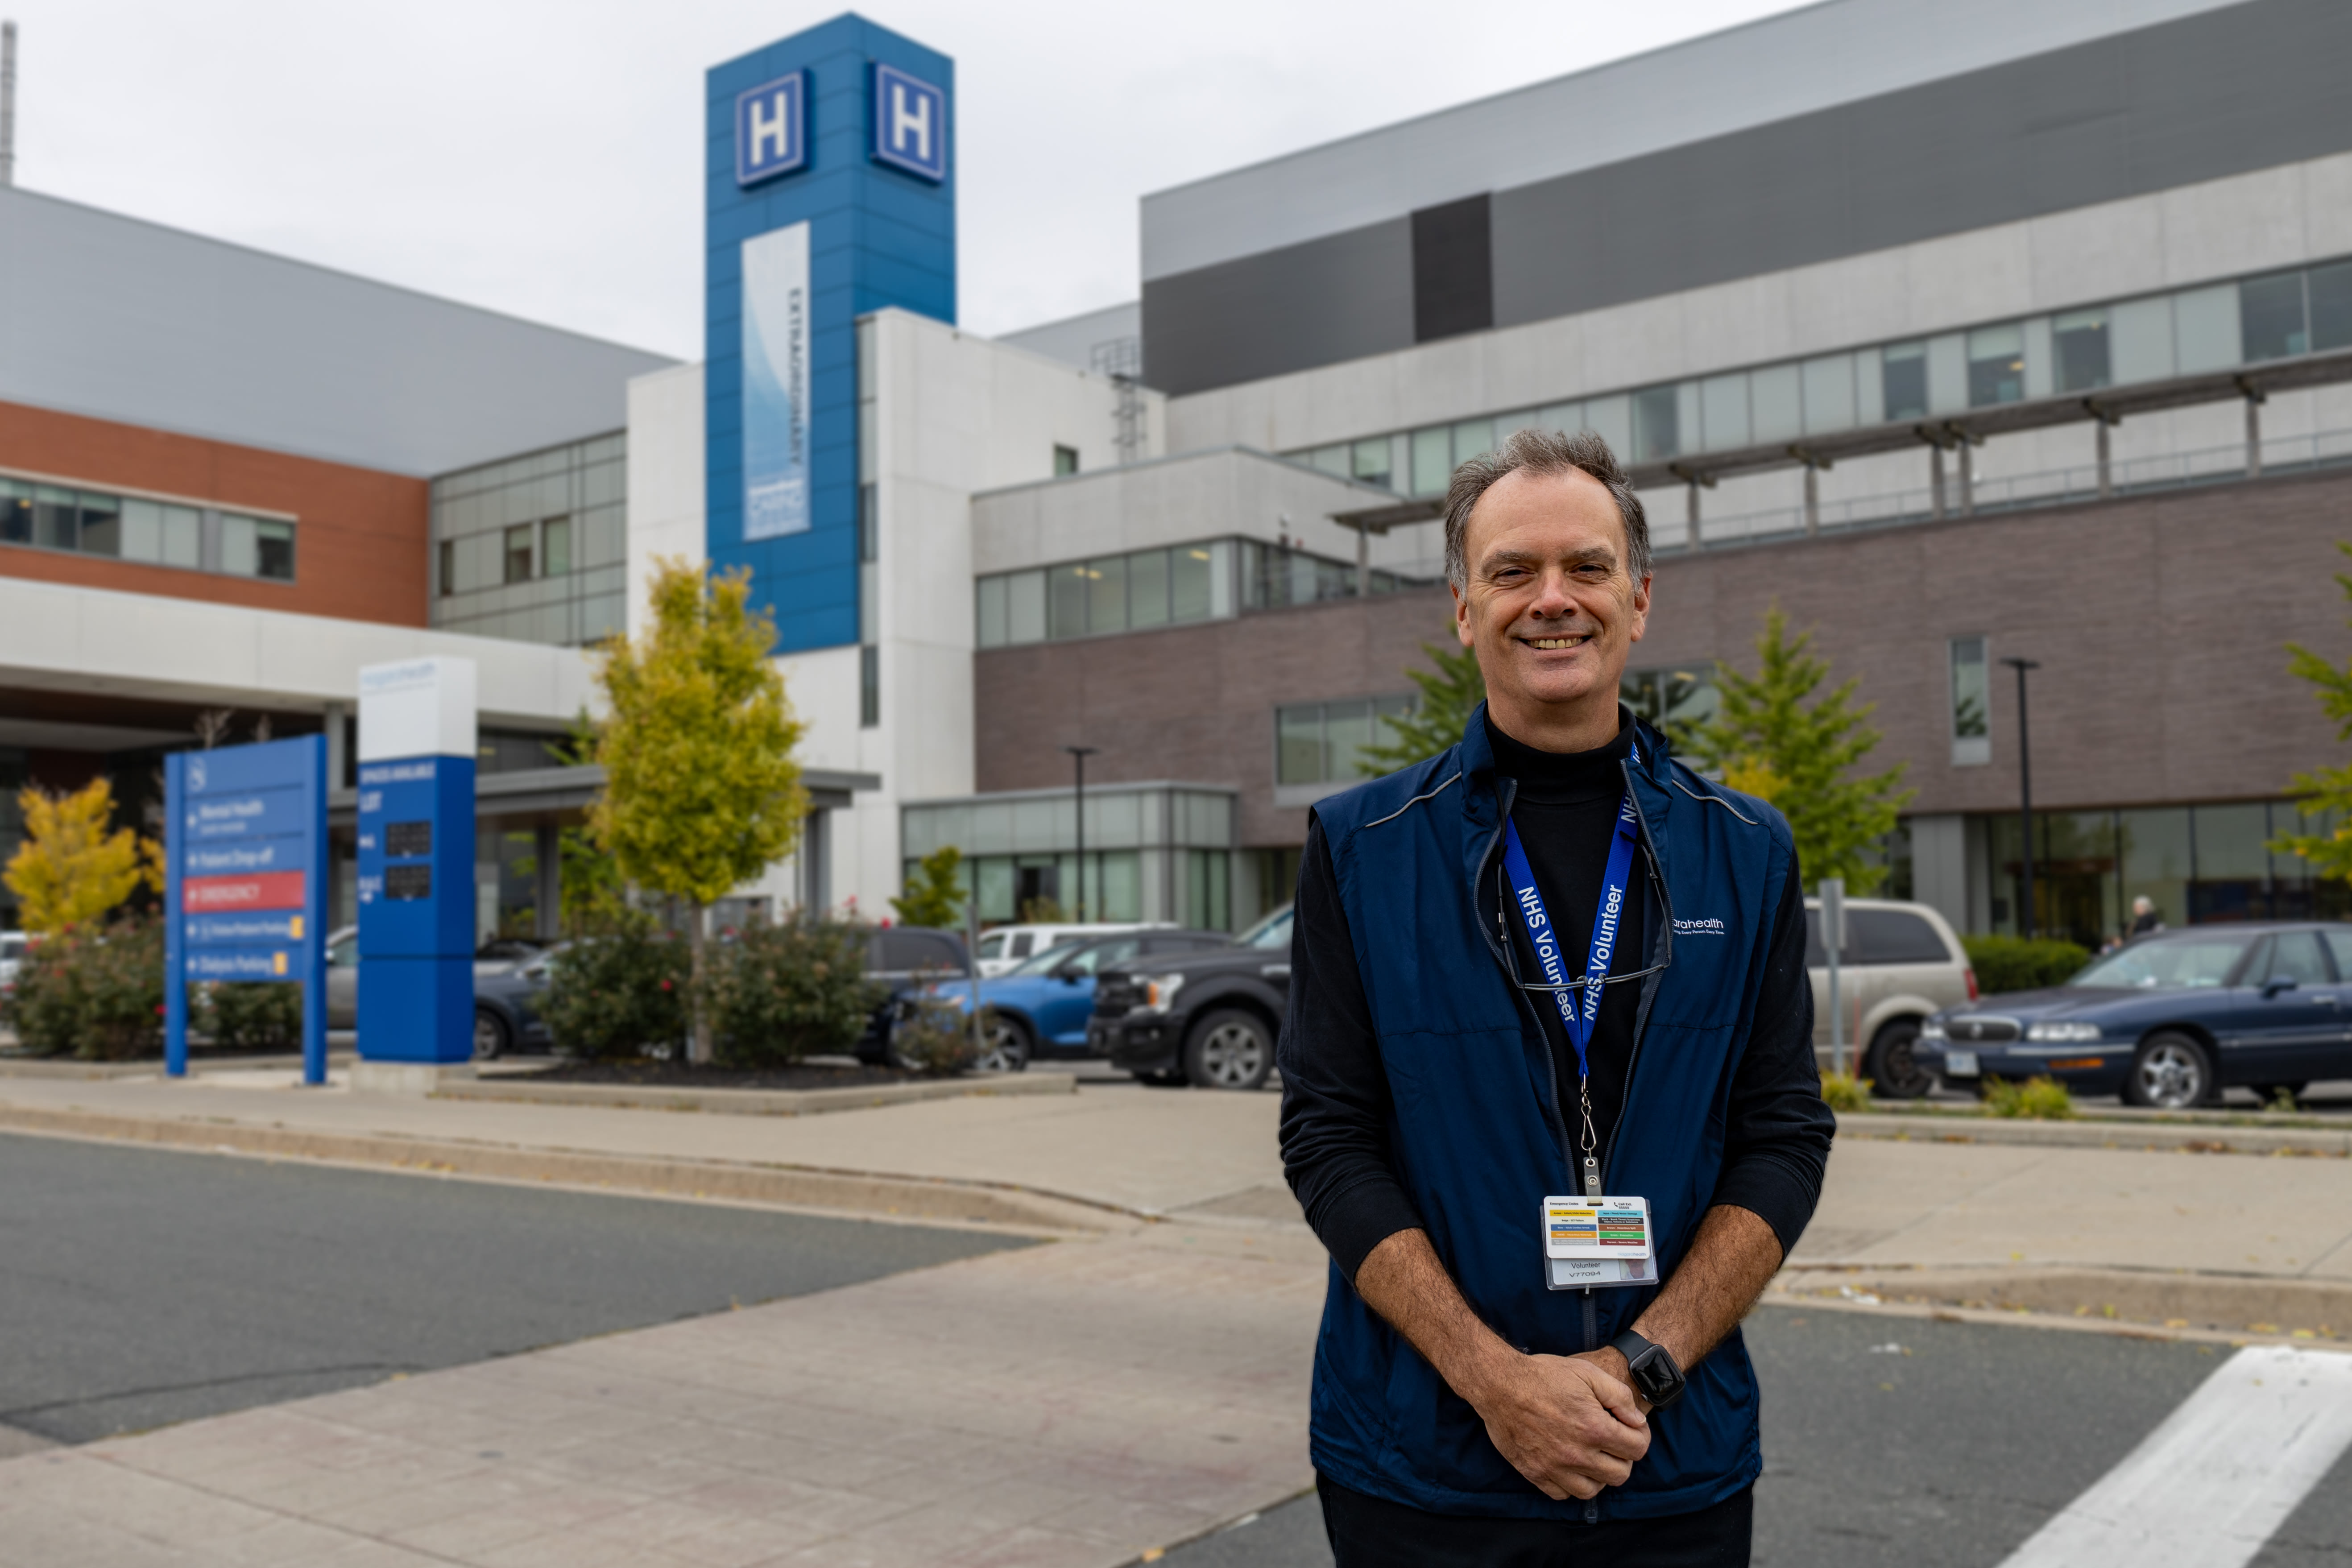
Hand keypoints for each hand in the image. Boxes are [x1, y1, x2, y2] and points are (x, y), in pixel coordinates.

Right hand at [1465, 1350, 1649, 1500]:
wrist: (1499, 1384)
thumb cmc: (1544, 1375)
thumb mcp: (1588, 1372)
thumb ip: (1620, 1397)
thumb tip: (1637, 1422)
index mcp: (1594, 1428)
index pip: (1637, 1449)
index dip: (1640, 1437)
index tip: (1630, 1429)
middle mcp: (1577, 1454)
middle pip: (1620, 1474)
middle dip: (1622, 1457)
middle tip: (1612, 1441)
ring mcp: (1555, 1467)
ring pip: (1593, 1490)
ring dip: (1598, 1475)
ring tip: (1592, 1456)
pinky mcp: (1535, 1473)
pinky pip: (1563, 1494)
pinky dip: (1571, 1484)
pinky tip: (1569, 1465)